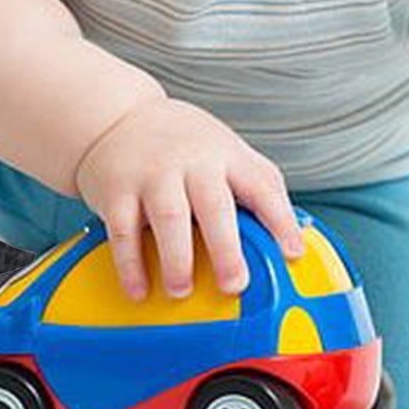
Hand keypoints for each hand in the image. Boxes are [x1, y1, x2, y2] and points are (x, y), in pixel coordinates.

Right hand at [73, 96, 305, 300]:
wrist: (118, 117)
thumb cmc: (184, 144)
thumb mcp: (226, 151)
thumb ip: (256, 186)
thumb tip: (291, 239)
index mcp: (226, 155)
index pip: (261, 185)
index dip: (281, 220)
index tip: (291, 254)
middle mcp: (192, 162)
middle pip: (214, 206)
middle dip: (226, 249)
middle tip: (234, 284)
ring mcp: (153, 175)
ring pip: (169, 218)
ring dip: (177, 260)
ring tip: (181, 291)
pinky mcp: (116, 191)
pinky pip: (124, 232)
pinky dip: (131, 265)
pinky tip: (139, 290)